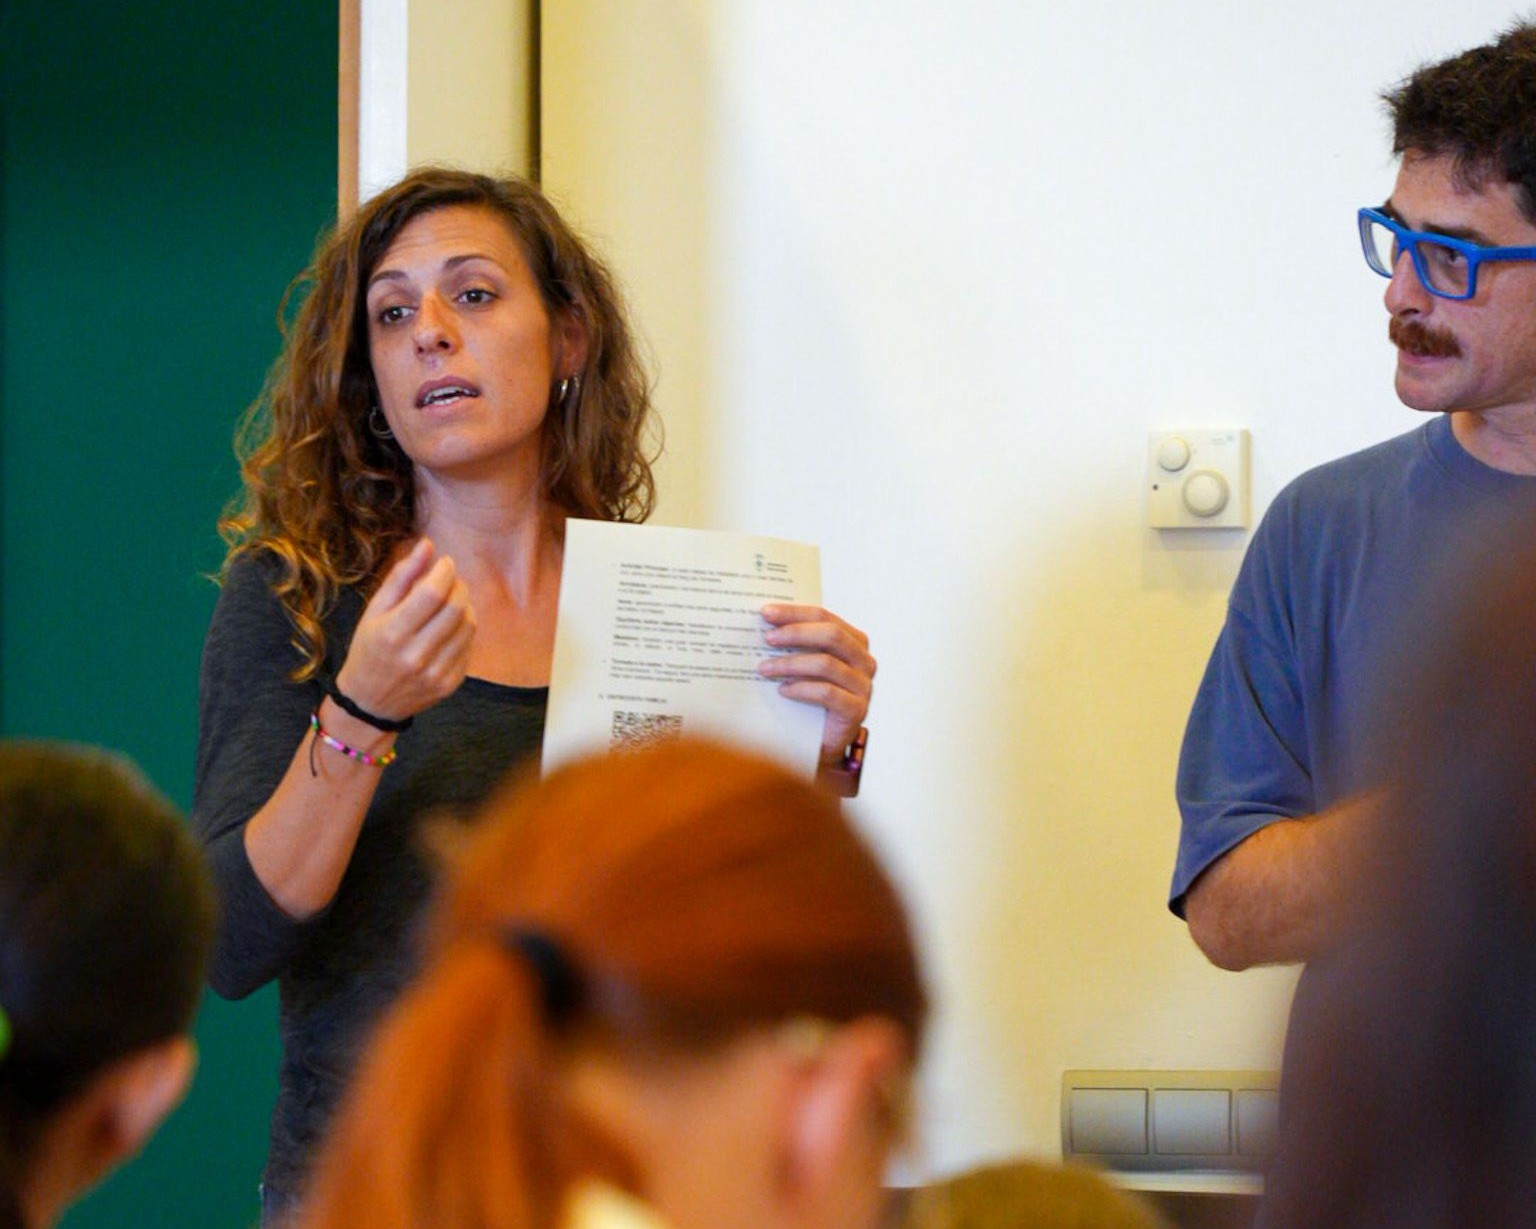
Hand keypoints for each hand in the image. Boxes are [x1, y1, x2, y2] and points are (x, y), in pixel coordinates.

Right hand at [334, 539, 475, 721]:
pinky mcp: (449, 684)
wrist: (371, 702)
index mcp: (392, 633)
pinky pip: (469, 646)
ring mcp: (435, 673)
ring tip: (451, 601)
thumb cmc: (369, 648)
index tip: (445, 563)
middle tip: (451, 580)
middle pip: (456, 607)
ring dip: (465, 605)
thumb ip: (401, 577)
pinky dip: (464, 629)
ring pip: (468, 625)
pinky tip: (450, 626)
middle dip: (458, 585)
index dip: (445, 571)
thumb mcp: (374, 610)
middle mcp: (415, 655)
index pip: (433, 593)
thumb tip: (427, 545)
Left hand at [757, 604, 875, 763]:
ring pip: (827, 664)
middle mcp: (864, 661)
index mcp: (853, 642)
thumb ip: (795, 644)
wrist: (818, 743)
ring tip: (764, 668)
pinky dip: (801, 689)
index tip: (766, 612)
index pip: (825, 617)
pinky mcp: (857, 711)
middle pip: (831, 636)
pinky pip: (827, 693)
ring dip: (791, 663)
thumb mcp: (802, 666)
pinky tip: (782, 690)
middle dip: (795, 632)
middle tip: (767, 638)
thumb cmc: (807, 698)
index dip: (795, 613)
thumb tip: (763, 622)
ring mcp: (863, 687)